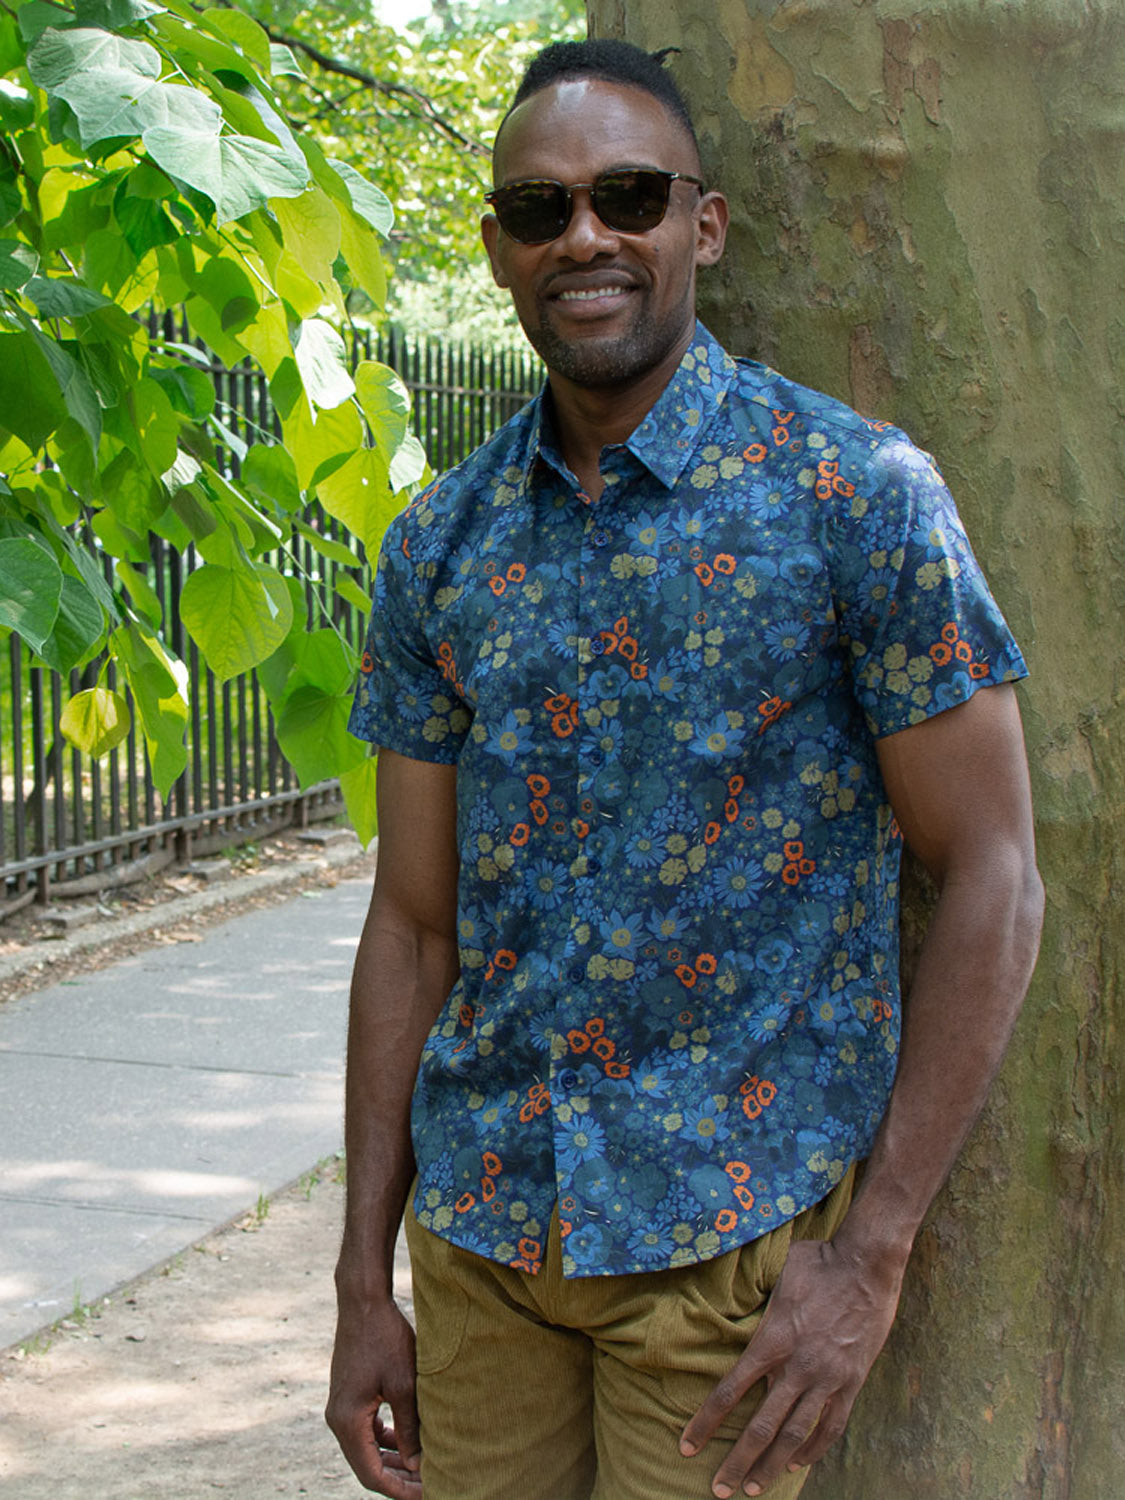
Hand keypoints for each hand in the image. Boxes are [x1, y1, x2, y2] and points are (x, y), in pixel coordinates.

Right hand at [326, 1297, 422, 1497]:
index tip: (426, 1494)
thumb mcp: (405, 1385)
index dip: (399, 1489)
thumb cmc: (385, 1339)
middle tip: (428, 1485)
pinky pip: (366, 1430)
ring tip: (422, 1468)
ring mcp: (340, 1407)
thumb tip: (418, 1466)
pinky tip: (407, 1441)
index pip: (371, 1474)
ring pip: (366, 1449)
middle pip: (367, 1466)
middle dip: (398, 1479)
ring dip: (393, 1461)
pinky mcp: (348, 1396)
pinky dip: (386, 1441)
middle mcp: (338, 1419)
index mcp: (347, 1421)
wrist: (364, 1302)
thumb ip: (410, 1429)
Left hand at [679, 1237, 903, 1496]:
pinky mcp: (852, 1381)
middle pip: (761, 1425)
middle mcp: (797, 1365)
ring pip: (795, 1435)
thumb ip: (759, 1301)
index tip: (687, 1446)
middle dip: (737, 1461)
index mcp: (772, 1339)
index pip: (730, 1390)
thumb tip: (739, 1304)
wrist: (867, 1264)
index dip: (706, 1422)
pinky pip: (831, 1426)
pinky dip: (813, 1449)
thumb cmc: (818, 1261)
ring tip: (754, 1489)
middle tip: (719, 1490)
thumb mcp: (777, 1275)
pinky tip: (798, 1464)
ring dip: (772, 1465)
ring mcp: (827, 1377)